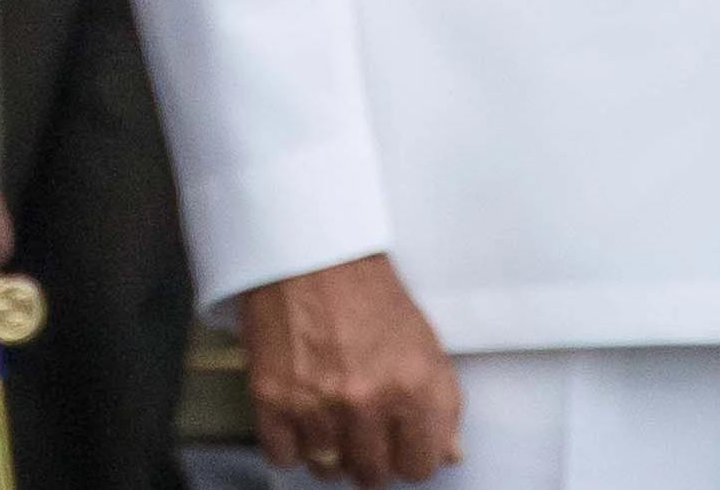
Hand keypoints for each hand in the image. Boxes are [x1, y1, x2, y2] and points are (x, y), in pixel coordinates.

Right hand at [236, 254, 458, 484]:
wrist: (309, 253)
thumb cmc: (365, 292)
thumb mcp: (423, 343)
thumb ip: (441, 404)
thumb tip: (448, 453)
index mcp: (412, 389)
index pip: (419, 467)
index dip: (409, 459)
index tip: (399, 448)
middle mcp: (366, 402)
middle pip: (371, 474)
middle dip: (369, 458)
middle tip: (361, 431)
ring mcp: (316, 403)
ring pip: (326, 468)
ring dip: (329, 451)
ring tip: (328, 422)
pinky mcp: (272, 397)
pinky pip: (282, 455)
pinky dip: (288, 444)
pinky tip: (297, 419)